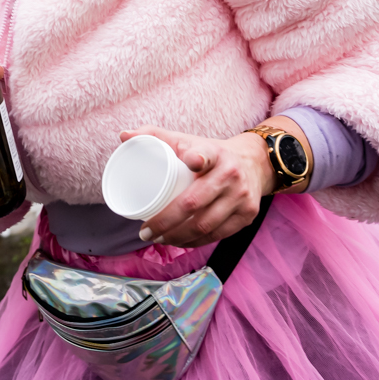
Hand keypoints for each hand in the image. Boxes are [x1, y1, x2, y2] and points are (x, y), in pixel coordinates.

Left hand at [125, 125, 274, 247]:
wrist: (255, 163)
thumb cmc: (210, 154)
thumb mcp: (188, 141)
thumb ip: (156, 136)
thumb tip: (124, 136)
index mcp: (214, 153)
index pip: (206, 155)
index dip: (198, 158)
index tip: (190, 161)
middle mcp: (231, 174)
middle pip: (194, 203)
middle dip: (165, 223)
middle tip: (145, 232)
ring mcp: (241, 197)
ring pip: (205, 226)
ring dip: (178, 238)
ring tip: (158, 239)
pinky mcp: (247, 215)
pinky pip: (217, 235)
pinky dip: (195, 242)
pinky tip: (180, 243)